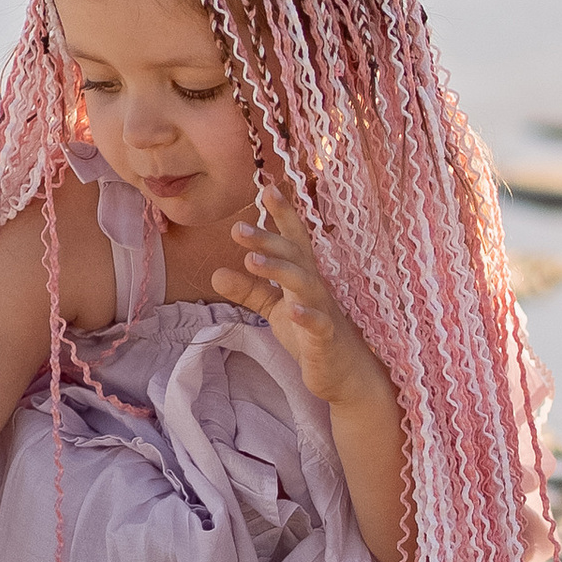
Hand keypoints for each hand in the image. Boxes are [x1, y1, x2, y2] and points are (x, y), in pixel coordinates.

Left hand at [214, 182, 390, 409]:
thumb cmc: (312, 335)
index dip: (282, 214)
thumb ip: (249, 291)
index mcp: (303, 277)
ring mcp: (323, 312)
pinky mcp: (326, 340)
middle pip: (293, 255)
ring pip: (304, 283)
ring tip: (250, 260)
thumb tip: (215, 274)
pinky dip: (306, 317)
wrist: (347, 375)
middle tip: (236, 227)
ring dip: (278, 269)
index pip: (292, 240)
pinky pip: (318, 325)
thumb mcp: (275, 309)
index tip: (267, 187)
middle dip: (267, 239)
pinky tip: (291, 311)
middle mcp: (315, 287)